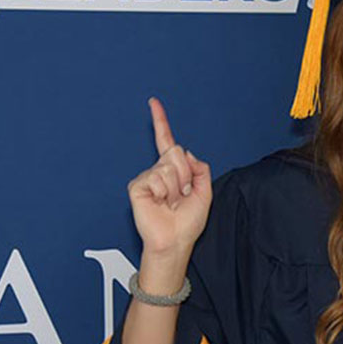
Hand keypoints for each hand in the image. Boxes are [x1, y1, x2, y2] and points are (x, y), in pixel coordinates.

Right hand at [127, 97, 212, 259]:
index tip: (153, 102)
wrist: (176, 240)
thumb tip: (184, 153)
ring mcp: (147, 177)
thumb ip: (200, 167)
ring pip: (169, 166)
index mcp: (174, 170)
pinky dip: (164, 191)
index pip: (167, 141)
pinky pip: (156, 177)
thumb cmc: (187, 222)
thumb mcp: (205, 191)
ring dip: (176, 186)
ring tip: (171, 202)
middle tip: (181, 195)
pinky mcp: (137, 186)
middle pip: (176, 152)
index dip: (160, 121)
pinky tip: (159, 203)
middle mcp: (159, 170)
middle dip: (185, 174)